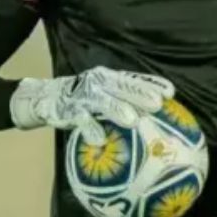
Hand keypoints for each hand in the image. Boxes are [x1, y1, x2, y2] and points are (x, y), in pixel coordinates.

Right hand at [10, 66, 174, 144]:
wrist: (46, 97)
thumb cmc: (83, 98)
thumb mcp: (103, 94)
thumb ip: (123, 100)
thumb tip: (155, 113)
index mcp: (108, 77)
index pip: (133, 78)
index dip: (151, 83)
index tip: (171, 92)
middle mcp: (96, 82)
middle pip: (121, 87)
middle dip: (139, 94)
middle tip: (157, 105)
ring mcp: (81, 95)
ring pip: (102, 101)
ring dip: (117, 109)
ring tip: (132, 121)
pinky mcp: (66, 108)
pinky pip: (79, 119)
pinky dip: (89, 128)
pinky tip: (99, 139)